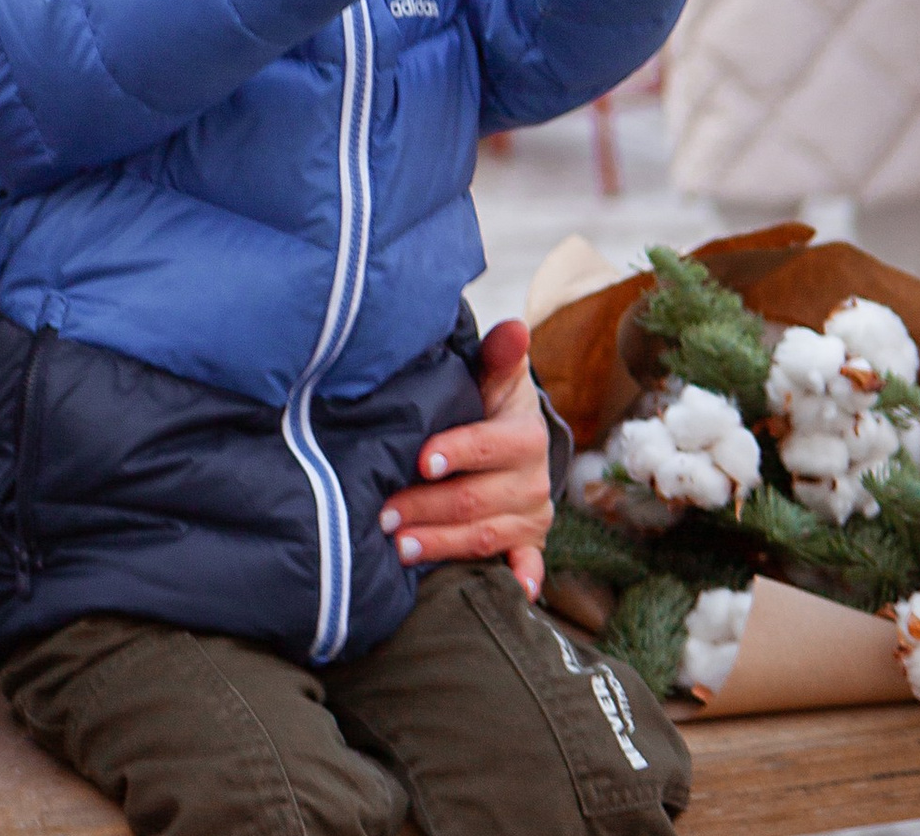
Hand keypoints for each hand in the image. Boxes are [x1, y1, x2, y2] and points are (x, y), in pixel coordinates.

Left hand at [380, 319, 554, 598]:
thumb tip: (514, 327)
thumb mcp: (491, 374)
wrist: (511, 435)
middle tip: (385, 515)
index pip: (489, 446)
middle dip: (429, 507)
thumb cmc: (486, 399)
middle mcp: (534, 480)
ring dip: (445, 545)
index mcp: (525, 435)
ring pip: (487, 536)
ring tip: (402, 549)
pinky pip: (527, 566)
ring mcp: (532, 516)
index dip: (456, 452)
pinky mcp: (529, 543)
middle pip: (478, 499)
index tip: (420, 459)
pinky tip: (510, 591)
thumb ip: (496, 355)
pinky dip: (520, 579)